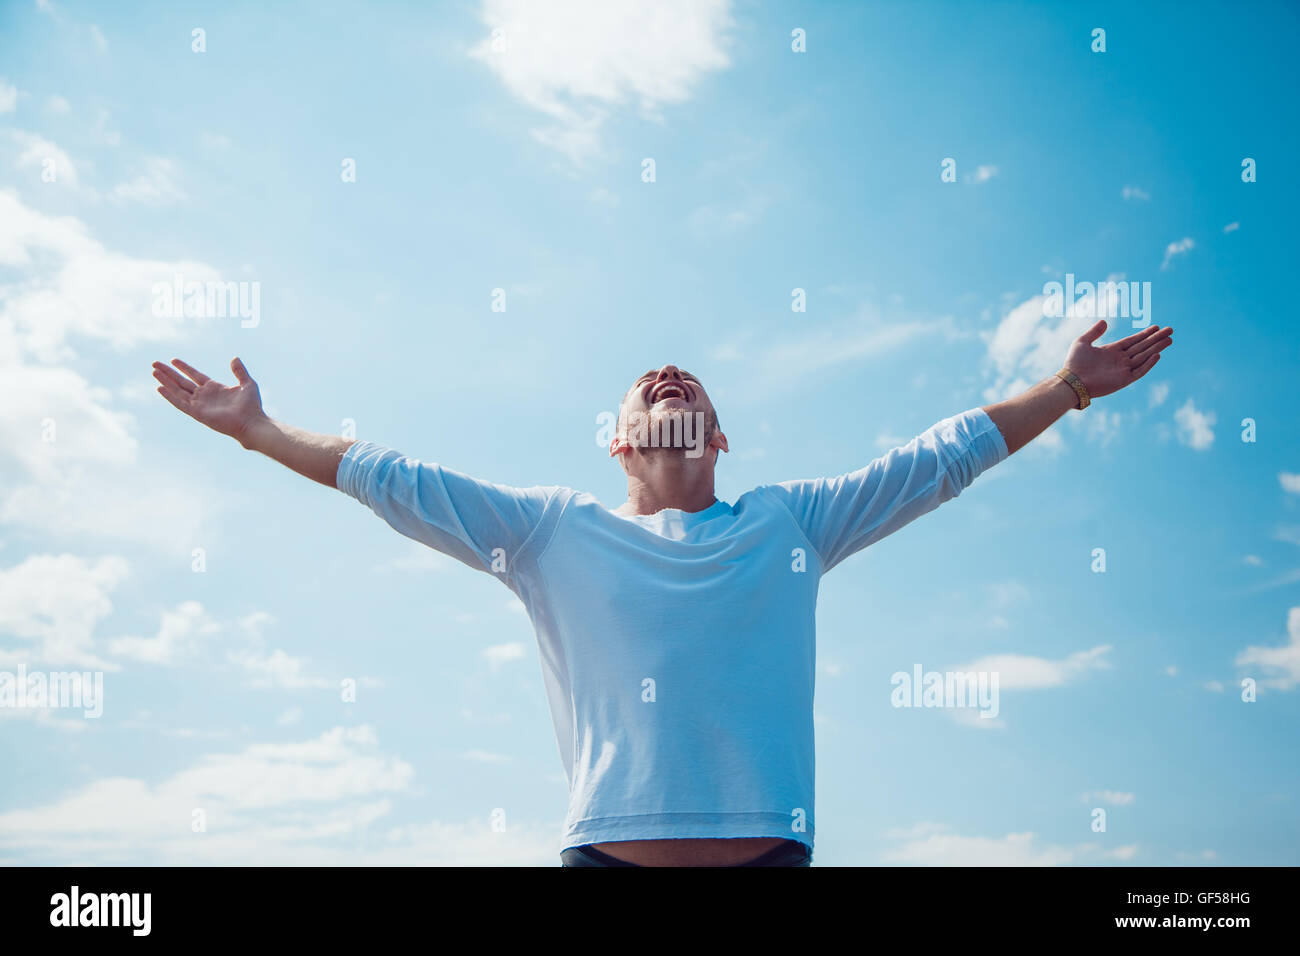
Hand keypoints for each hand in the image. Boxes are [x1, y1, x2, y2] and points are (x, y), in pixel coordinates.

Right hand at [152, 357, 266, 446]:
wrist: (251, 422)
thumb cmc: (252, 406)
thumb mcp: (247, 383)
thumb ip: (240, 371)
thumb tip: (234, 358)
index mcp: (215, 388)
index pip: (195, 375)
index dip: (184, 367)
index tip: (173, 360)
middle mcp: (204, 396)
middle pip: (182, 382)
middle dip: (169, 373)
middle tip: (155, 363)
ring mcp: (200, 404)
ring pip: (178, 390)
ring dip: (165, 381)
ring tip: (154, 371)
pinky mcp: (197, 413)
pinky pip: (180, 403)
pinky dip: (169, 396)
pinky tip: (160, 388)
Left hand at [1063, 320, 1172, 400]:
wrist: (1071, 381)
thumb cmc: (1074, 363)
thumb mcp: (1082, 342)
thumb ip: (1094, 332)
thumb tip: (1104, 321)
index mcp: (1111, 351)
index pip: (1133, 341)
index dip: (1145, 334)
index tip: (1157, 327)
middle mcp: (1119, 360)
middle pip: (1142, 347)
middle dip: (1156, 339)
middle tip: (1170, 330)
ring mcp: (1122, 370)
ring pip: (1144, 357)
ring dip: (1156, 348)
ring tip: (1169, 339)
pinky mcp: (1123, 380)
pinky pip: (1139, 371)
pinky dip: (1148, 364)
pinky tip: (1157, 355)